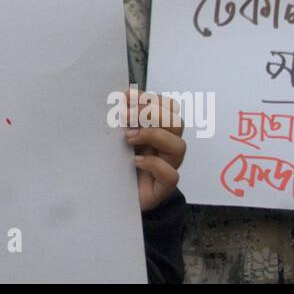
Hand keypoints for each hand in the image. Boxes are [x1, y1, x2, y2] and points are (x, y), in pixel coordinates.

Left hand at [120, 88, 185, 210]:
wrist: (114, 195)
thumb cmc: (117, 162)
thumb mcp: (116, 136)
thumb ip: (120, 118)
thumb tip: (119, 97)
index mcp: (157, 129)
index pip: (167, 106)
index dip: (150, 99)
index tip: (126, 97)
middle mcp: (166, 146)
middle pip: (177, 122)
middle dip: (151, 114)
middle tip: (125, 117)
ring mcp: (167, 166)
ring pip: (179, 146)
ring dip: (153, 136)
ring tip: (128, 139)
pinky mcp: (163, 187)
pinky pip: (171, 175)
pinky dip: (154, 165)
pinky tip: (135, 162)